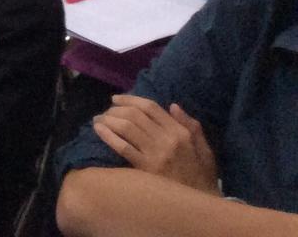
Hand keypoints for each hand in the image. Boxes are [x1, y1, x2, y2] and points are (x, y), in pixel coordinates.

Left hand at [93, 97, 218, 193]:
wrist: (198, 205)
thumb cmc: (201, 177)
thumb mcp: (204, 150)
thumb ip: (192, 126)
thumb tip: (173, 105)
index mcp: (180, 132)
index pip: (151, 107)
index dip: (130, 99)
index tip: (116, 99)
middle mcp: (167, 139)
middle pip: (135, 115)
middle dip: (116, 109)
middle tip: (106, 111)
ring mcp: (155, 154)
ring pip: (126, 127)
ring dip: (108, 119)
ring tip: (98, 119)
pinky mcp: (145, 168)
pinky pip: (123, 147)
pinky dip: (108, 135)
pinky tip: (98, 130)